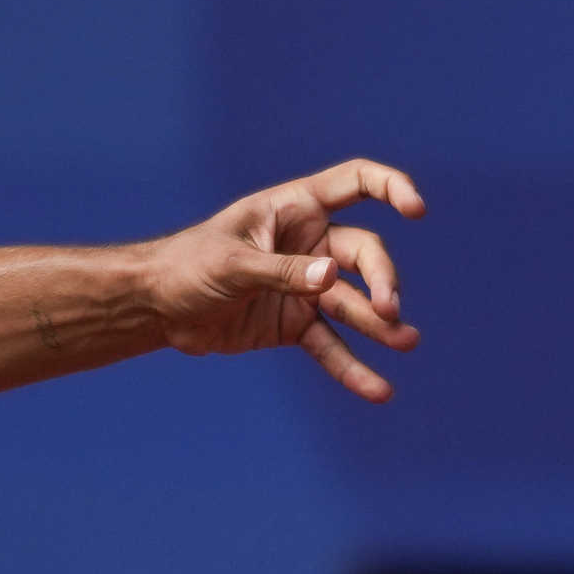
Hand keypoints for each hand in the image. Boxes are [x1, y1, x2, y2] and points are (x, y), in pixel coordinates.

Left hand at [142, 159, 426, 401]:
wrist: (158, 308)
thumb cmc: (189, 266)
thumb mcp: (233, 265)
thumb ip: (282, 271)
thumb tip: (330, 278)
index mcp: (296, 208)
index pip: (355, 183)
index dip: (390, 187)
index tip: (416, 209)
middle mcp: (310, 244)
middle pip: (363, 254)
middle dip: (381, 281)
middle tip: (389, 311)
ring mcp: (306, 287)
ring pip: (353, 304)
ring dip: (379, 325)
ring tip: (406, 342)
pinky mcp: (295, 325)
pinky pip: (330, 346)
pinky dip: (351, 368)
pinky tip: (376, 390)